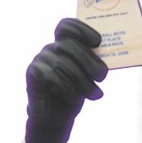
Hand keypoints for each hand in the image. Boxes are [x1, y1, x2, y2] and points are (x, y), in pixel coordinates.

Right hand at [24, 18, 106, 142]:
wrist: (56, 116)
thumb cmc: (74, 92)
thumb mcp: (87, 75)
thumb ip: (93, 62)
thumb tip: (108, 55)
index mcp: (64, 43)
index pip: (67, 26)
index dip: (82, 30)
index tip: (97, 41)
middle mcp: (51, 48)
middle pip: (69, 46)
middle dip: (89, 61)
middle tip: (102, 76)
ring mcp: (40, 59)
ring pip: (63, 65)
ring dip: (83, 81)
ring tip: (95, 94)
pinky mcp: (33, 73)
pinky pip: (53, 77)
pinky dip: (68, 89)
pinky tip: (75, 98)